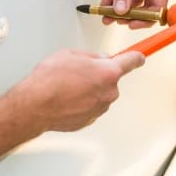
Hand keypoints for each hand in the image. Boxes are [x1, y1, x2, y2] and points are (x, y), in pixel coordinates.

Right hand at [15, 49, 144, 131]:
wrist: (36, 105)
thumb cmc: (49, 80)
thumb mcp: (69, 54)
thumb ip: (90, 56)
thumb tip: (97, 60)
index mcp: (108, 72)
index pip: (131, 62)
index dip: (136, 57)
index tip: (139, 57)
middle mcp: (109, 92)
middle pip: (111, 80)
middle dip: (98, 75)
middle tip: (78, 72)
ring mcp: (100, 108)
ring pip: (100, 94)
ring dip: (89, 90)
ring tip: (67, 87)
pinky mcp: (90, 120)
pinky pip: (90, 107)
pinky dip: (81, 103)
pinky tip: (66, 98)